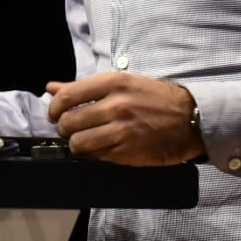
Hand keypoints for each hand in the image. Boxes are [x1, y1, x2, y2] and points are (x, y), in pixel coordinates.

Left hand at [46, 72, 203, 166]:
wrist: (190, 119)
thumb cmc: (154, 98)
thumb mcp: (122, 83)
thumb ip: (83, 87)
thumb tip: (51, 88)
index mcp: (112, 83)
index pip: (67, 96)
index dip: (54, 109)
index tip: (54, 115)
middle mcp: (115, 105)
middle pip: (69, 122)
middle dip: (65, 129)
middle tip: (72, 130)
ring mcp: (121, 130)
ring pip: (78, 143)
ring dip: (76, 145)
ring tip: (84, 142)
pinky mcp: (127, 152)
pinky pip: (96, 156)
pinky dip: (93, 155)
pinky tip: (101, 149)